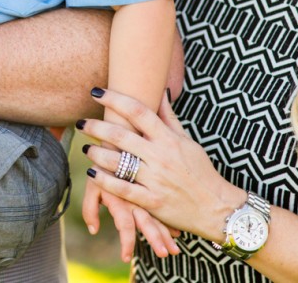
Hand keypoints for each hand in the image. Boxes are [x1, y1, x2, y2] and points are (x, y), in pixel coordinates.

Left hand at [77, 90, 244, 241]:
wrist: (216, 207)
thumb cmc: (200, 171)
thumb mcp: (187, 141)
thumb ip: (169, 117)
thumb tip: (160, 90)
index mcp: (168, 139)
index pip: (138, 111)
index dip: (115, 99)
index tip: (96, 91)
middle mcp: (160, 156)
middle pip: (122, 135)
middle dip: (97, 126)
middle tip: (81, 122)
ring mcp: (156, 179)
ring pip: (119, 162)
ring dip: (97, 152)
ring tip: (86, 147)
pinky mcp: (152, 201)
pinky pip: (123, 189)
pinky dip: (104, 181)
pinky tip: (91, 173)